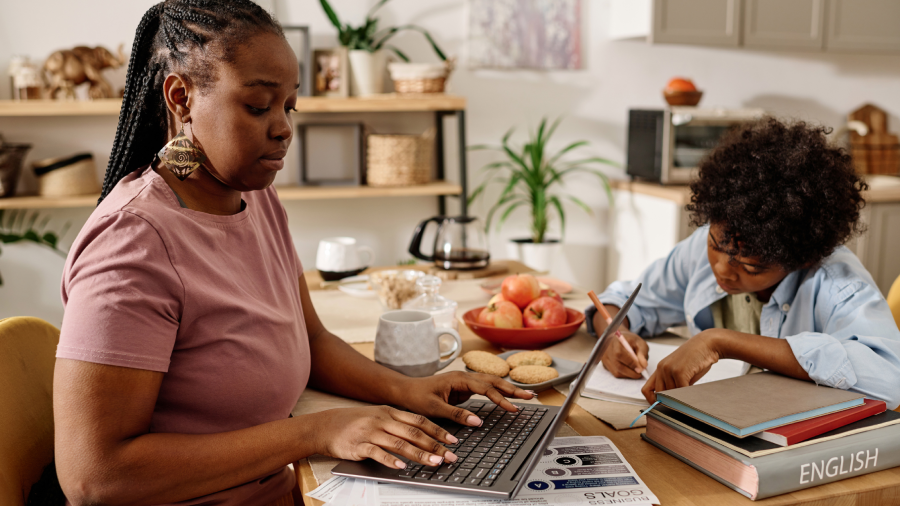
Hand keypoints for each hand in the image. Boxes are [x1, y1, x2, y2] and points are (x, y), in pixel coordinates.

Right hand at [313, 405, 458, 469]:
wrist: (325, 426)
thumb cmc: (355, 423)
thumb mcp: (378, 417)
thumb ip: (398, 424)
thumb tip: (423, 435)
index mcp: (390, 412)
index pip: (419, 421)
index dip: (438, 431)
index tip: (453, 440)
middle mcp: (383, 420)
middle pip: (414, 433)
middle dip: (435, 445)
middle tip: (450, 456)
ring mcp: (371, 432)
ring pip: (399, 443)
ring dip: (419, 454)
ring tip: (433, 463)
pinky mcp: (359, 445)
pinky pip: (377, 452)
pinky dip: (390, 460)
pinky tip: (401, 467)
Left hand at [398, 371, 534, 425]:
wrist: (403, 390)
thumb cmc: (415, 397)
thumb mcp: (434, 408)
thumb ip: (457, 414)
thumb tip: (478, 421)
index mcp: (458, 379)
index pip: (486, 388)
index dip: (501, 398)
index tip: (513, 408)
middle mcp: (463, 378)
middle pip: (493, 381)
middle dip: (512, 389)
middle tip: (530, 397)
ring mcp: (464, 383)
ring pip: (490, 383)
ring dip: (507, 389)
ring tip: (524, 396)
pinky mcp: (462, 389)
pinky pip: (484, 390)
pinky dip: (496, 394)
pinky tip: (506, 398)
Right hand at [601, 330, 648, 377]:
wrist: (618, 339)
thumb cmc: (629, 340)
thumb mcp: (639, 342)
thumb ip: (642, 352)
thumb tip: (643, 366)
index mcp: (615, 342)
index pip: (620, 354)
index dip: (631, 363)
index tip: (641, 369)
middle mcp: (607, 351)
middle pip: (618, 366)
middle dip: (631, 372)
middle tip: (640, 373)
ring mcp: (605, 359)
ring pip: (616, 372)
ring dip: (628, 375)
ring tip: (636, 371)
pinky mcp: (605, 365)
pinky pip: (615, 373)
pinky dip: (624, 374)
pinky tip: (630, 370)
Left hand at [641, 330, 721, 403]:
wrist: (707, 344)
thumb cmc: (696, 358)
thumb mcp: (680, 371)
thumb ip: (673, 384)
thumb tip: (670, 401)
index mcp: (659, 368)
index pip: (646, 389)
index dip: (652, 400)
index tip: (660, 407)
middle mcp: (661, 368)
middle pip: (659, 394)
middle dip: (668, 401)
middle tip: (678, 405)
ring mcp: (668, 369)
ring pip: (670, 393)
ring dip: (680, 398)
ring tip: (689, 395)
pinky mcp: (679, 372)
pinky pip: (680, 391)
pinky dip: (686, 395)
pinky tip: (692, 393)